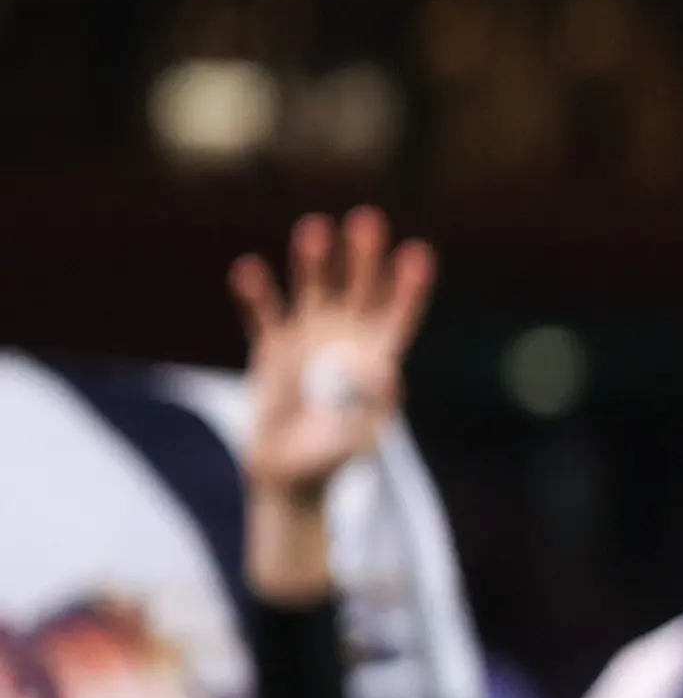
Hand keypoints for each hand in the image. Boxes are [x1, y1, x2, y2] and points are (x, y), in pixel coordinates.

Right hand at [229, 207, 436, 605]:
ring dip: (313, 260)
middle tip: (366, 221)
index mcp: (376, 363)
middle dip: (363, 258)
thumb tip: (386, 368)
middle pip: (358, 291)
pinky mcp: (271, 348)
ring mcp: (307, 341)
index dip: (408, 287)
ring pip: (312, 290)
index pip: (397, 317)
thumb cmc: (331, 462)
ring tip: (315, 229)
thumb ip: (371, 404)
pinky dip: (257, 292)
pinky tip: (249, 270)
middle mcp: (345, 342)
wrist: (287, 476)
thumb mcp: (356, 437)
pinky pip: (264, 313)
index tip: (419, 254)